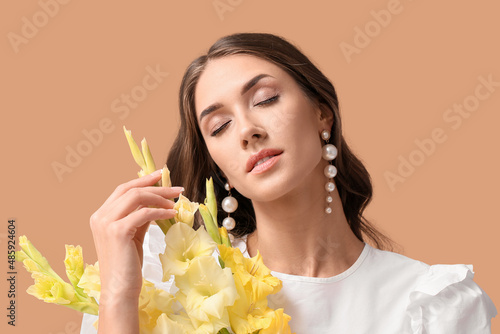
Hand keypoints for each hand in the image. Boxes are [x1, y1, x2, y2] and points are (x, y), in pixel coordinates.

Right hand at [89, 170, 182, 303]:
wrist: (119, 290)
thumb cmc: (127, 265)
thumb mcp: (133, 235)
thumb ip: (140, 217)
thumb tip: (156, 201)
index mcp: (101, 215)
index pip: (123, 189)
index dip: (143, 181)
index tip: (161, 175)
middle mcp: (100, 216)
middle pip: (130, 189)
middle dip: (155, 185)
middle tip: (176, 187)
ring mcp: (106, 223)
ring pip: (137, 197)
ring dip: (160, 197)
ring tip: (176, 202)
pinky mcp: (117, 231)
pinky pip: (144, 213)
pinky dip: (160, 211)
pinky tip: (172, 214)